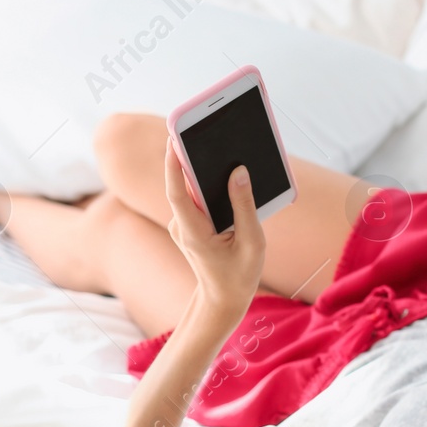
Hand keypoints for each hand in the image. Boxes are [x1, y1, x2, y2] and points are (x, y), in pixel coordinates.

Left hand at [163, 139, 265, 313]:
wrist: (223, 300)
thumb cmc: (239, 275)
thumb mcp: (252, 243)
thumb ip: (245, 207)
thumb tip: (238, 173)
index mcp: (193, 233)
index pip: (177, 193)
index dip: (174, 165)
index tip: (174, 139)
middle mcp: (183, 225)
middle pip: (185, 185)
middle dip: (194, 157)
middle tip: (203, 127)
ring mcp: (185, 224)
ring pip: (193, 190)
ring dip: (206, 171)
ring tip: (222, 144)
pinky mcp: (192, 223)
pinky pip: (199, 199)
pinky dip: (212, 186)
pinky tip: (230, 174)